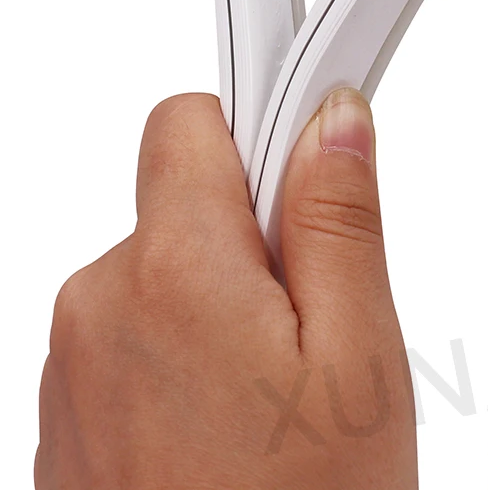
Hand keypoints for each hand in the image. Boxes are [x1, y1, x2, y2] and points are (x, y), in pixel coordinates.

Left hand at [36, 89, 416, 488]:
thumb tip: (333, 120)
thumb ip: (338, 216)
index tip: (306, 149)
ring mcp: (73, 368)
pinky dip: (187, 353)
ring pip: (164, 270)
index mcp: (173, 274)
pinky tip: (234, 426)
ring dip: (223, 299)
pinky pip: (136, 335)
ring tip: (276, 391)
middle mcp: (98, 308)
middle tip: (313, 320)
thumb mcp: (357, 355)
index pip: (191, 121)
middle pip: (182, 201)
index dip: (260, 124)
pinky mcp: (70, 416)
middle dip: (252, 233)